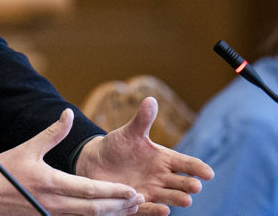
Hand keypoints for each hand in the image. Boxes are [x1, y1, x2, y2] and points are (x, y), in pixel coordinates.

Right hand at [0, 108, 143, 214]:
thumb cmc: (3, 170)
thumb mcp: (28, 149)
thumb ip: (52, 133)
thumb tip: (68, 114)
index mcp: (52, 183)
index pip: (91, 190)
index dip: (115, 192)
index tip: (133, 191)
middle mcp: (54, 204)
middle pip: (95, 210)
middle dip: (120, 207)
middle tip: (139, 201)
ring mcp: (51, 215)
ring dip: (110, 214)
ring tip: (128, 209)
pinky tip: (103, 213)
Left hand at [75, 97, 213, 214]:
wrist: (96, 161)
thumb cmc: (117, 146)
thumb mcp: (130, 132)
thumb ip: (142, 120)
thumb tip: (151, 100)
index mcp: (164, 159)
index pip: (187, 164)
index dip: (198, 168)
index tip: (208, 173)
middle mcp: (161, 177)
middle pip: (181, 183)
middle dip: (189, 185)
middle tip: (195, 186)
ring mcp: (150, 190)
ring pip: (169, 197)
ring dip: (177, 199)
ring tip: (186, 199)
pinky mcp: (136, 201)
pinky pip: (148, 208)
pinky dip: (155, 209)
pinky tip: (164, 210)